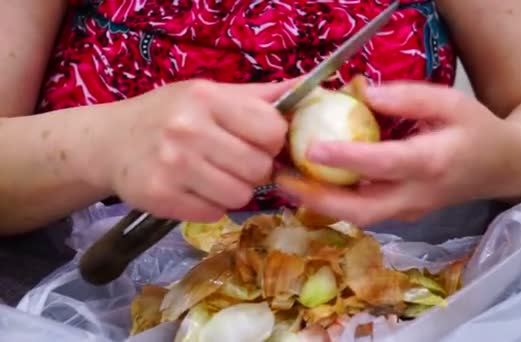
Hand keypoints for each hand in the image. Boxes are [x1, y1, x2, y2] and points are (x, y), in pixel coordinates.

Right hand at [83, 79, 293, 221]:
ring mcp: (172, 166)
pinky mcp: (160, 197)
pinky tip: (194, 189)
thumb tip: (311, 87)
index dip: (273, 141)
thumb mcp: (209, 93)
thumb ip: (259, 96)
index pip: (272, 130)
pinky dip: (210, 206)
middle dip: (256, 169)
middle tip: (236, 162)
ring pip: (240, 196)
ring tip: (214, 176)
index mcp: (206, 98)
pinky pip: (214, 213)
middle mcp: (188, 130)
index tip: (259, 142)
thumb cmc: (167, 114)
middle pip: (259, 168)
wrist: (109, 142)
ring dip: (235, 190)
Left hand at [276, 81, 520, 226]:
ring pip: (359, 217)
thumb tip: (361, 94)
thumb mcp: (449, 101)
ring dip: (320, 204)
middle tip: (281, 179)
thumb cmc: (476, 130)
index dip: (347, 157)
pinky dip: (335, 203)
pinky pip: (365, 213)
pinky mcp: (404, 216)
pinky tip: (313, 184)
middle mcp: (417, 195)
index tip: (312, 148)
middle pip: (362, 209)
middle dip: (318, 199)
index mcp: (431, 162)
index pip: (383, 163)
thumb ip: (406, 97)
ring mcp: (410, 212)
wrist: (502, 167)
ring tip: (286, 182)